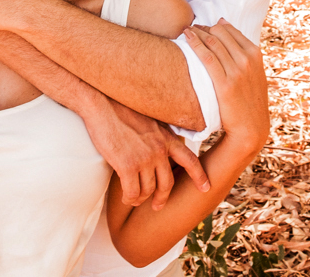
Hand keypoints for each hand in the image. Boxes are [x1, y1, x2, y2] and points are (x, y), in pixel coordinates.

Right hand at [83, 99, 209, 209]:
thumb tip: (160, 147)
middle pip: (167, 183)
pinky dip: (130, 198)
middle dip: (162, 198)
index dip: (199, 176)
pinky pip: (133, 192)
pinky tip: (126, 197)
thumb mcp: (149, 121)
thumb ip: (158, 135)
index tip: (206, 188)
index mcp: (166, 138)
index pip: (189, 160)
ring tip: (134, 199)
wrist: (103, 104)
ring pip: (148, 190)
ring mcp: (144, 158)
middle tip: (157, 206)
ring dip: (141, 198)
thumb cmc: (121, 109)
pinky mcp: (128, 165)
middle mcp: (159, 150)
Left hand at [183, 21, 269, 154]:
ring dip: (198, 33)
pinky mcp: (224, 84)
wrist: (251, 128)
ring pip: (213, 42)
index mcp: (255, 55)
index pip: (231, 31)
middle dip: (205, 28)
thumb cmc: (249, 100)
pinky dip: (195, 43)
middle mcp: (247, 60)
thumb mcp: (255, 75)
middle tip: (193, 28)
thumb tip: (229, 33)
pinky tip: (186, 37)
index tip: (204, 26)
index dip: (215, 26)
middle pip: (220, 34)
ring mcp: (237, 71)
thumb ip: (245, 55)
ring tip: (186, 31)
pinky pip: (206, 57)